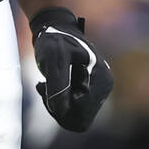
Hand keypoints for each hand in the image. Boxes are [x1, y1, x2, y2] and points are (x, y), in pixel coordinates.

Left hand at [31, 7, 113, 131]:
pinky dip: (61, 103)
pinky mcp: (91, 92)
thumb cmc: (54, 41)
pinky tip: (52, 87)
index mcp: (101, 79)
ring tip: (47, 85)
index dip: (59, 108)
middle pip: (80, 119)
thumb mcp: (52, 60)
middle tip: (44, 88)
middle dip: (58, 109)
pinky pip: (76, 111)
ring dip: (58, 106)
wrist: (55, 28)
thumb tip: (61, 111)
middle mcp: (104, 87)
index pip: (81, 113)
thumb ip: (57, 86)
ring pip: (77, 118)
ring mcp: (99, 90)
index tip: (44, 87)